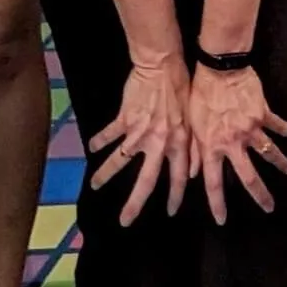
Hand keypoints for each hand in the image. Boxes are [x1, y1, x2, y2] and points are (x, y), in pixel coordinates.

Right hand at [86, 54, 194, 224]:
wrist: (163, 65)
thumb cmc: (183, 90)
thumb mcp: (195, 119)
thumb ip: (193, 147)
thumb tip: (192, 172)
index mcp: (178, 143)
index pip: (178, 177)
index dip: (175, 196)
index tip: (170, 212)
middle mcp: (158, 142)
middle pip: (146, 180)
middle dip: (135, 203)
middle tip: (125, 221)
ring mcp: (139, 132)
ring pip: (119, 160)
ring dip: (106, 174)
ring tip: (94, 186)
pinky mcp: (125, 119)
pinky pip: (109, 134)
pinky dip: (99, 141)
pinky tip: (91, 148)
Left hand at [189, 64, 286, 224]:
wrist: (220, 67)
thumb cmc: (200, 95)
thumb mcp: (190, 124)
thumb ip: (192, 151)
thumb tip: (191, 174)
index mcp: (213, 147)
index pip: (214, 183)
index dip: (218, 204)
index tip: (222, 220)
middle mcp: (234, 142)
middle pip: (249, 176)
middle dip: (260, 195)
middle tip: (270, 208)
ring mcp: (251, 129)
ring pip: (269, 152)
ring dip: (280, 163)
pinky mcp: (263, 113)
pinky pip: (276, 124)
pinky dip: (282, 129)